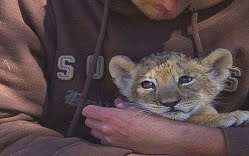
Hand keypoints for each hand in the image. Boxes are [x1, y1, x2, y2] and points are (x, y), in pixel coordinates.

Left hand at [82, 99, 226, 154]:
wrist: (160, 138)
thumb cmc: (150, 121)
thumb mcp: (137, 109)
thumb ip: (124, 106)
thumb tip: (117, 103)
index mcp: (111, 117)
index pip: (88, 111)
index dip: (90, 108)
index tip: (94, 106)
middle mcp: (107, 129)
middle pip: (88, 123)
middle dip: (93, 117)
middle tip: (101, 113)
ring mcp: (111, 140)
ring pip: (94, 133)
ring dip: (97, 127)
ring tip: (107, 123)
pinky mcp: (116, 146)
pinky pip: (103, 140)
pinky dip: (104, 136)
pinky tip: (114, 131)